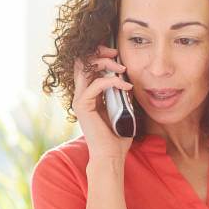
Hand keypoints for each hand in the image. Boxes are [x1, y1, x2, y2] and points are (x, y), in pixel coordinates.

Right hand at [72, 45, 134, 159]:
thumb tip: (129, 81)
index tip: (115, 54)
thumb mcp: (122, 110)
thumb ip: (122, 96)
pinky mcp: (82, 106)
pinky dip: (112, 81)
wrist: (110, 156)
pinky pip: (96, 84)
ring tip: (122, 68)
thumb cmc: (117, 138)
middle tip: (116, 54)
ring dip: (105, 63)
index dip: (99, 55)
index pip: (87, 66)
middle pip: (82, 61)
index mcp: (88, 95)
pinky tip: (126, 86)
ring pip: (85, 68)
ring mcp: (79, 100)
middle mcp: (81, 95)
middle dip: (99, 52)